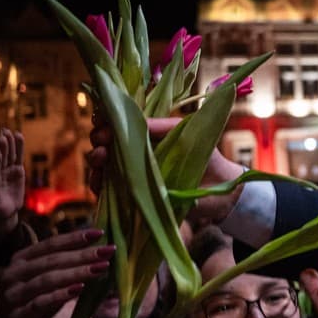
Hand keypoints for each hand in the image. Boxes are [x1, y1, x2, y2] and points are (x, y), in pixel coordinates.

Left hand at [0, 128, 24, 238]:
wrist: (2, 209)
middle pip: (0, 158)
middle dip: (1, 148)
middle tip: (1, 137)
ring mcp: (6, 170)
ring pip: (9, 154)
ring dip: (8, 143)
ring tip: (8, 131)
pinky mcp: (16, 169)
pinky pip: (17, 156)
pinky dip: (18, 146)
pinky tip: (18, 135)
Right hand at [0, 228, 113, 317]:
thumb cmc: (32, 300)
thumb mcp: (46, 280)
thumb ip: (65, 267)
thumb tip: (98, 252)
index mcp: (21, 259)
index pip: (50, 244)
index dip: (75, 238)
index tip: (99, 232)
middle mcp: (14, 273)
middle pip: (52, 260)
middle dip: (83, 255)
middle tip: (108, 250)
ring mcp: (13, 295)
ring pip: (47, 280)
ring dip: (76, 273)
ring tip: (101, 268)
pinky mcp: (16, 316)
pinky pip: (40, 303)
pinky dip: (60, 295)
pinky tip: (79, 290)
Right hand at [88, 115, 244, 223]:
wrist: (222, 189)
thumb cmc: (205, 157)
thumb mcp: (182, 133)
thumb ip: (160, 126)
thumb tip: (134, 120)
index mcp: (146, 137)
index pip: (117, 125)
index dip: (105, 122)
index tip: (102, 122)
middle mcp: (136, 155)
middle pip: (105, 144)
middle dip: (98, 140)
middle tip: (101, 141)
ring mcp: (133, 175)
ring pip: (102, 167)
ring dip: (95, 161)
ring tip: (100, 158)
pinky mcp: (135, 197)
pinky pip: (110, 191)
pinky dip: (100, 185)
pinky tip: (99, 181)